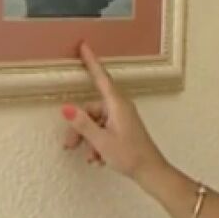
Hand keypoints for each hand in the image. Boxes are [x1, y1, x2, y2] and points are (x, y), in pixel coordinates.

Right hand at [60, 41, 168, 179]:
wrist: (150, 171)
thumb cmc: (131, 156)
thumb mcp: (101, 141)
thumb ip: (83, 124)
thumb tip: (67, 109)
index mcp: (117, 105)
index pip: (101, 77)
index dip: (91, 61)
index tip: (84, 46)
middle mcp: (121, 108)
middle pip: (91, 109)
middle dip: (79, 127)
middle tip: (70, 145)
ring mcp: (123, 118)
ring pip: (96, 122)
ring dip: (89, 139)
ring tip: (91, 157)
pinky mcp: (124, 129)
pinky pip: (104, 130)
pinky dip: (98, 143)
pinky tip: (99, 159)